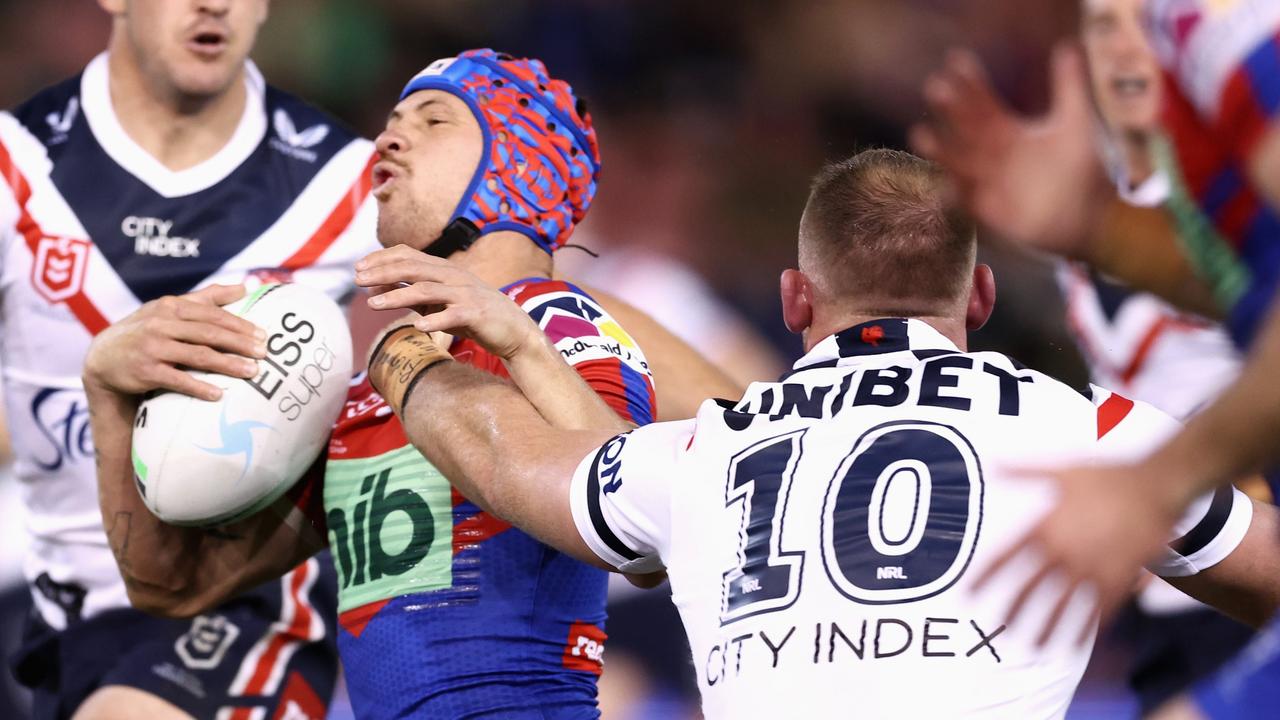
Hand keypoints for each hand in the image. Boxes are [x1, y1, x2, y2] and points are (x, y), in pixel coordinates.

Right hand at [84, 284, 266, 401]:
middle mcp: (161, 324)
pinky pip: (178, 380)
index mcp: (170, 306)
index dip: (239, 324)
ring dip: (228, 365)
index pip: (212, 314)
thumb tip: (244, 287)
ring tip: (251, 372)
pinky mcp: (145, 371)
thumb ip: (206, 298)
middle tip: (264, 353)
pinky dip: (199, 387)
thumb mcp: (169, 309)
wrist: (104, 359)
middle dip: (240, 343)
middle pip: (209, 334)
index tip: (263, 335)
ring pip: (198, 356)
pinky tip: (219, 394)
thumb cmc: (147, 331)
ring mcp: (152, 348)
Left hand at [355, 245, 542, 360]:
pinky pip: (453, 315)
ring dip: (398, 296)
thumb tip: (378, 290)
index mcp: (444, 270)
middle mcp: (453, 277)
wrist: (513, 330)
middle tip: (358, 279)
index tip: (359, 268)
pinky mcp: (477, 314)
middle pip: (413, 268)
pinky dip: (435, 320)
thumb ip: (413, 295)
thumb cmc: (473, 316)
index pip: (408, 256)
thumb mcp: (439, 303)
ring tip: (373, 304)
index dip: (381, 259)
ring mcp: (465, 294)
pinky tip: (418, 327)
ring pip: (427, 290)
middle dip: (382, 272)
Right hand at [909, 45, 1113, 258]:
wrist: (1090, 216)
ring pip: (958, 162)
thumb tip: (1067, 46)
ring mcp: (988, 181)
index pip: (982, 103)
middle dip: (950, 110)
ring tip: (921, 134)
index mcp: (1007, 132)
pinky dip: (954, 194)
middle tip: (935, 87)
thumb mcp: (1076, 123)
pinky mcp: (989, 209)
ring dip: (940, 150)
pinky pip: (966, 200)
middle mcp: (991, 154)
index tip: (955, 62)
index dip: (970, 84)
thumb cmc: (1083, 170)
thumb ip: (1069, 87)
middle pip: (965, 128)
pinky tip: (942, 185)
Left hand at [976, 461, 1180, 645]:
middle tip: (999, 628)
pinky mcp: (1119, 576)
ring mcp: (1092, 566)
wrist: (1156, 485)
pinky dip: (1088, 626)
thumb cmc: (1107, 476)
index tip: (968, 593)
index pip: (1006, 556)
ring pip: (1063, 605)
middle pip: (1030, 588)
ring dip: (1047, 627)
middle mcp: (1065, 550)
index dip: (985, 576)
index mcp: (1046, 527)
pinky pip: (1099, 607)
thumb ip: (1024, 472)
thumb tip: (992, 464)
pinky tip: (1078, 642)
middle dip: (1013, 610)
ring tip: (1034, 647)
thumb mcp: (1061, 470)